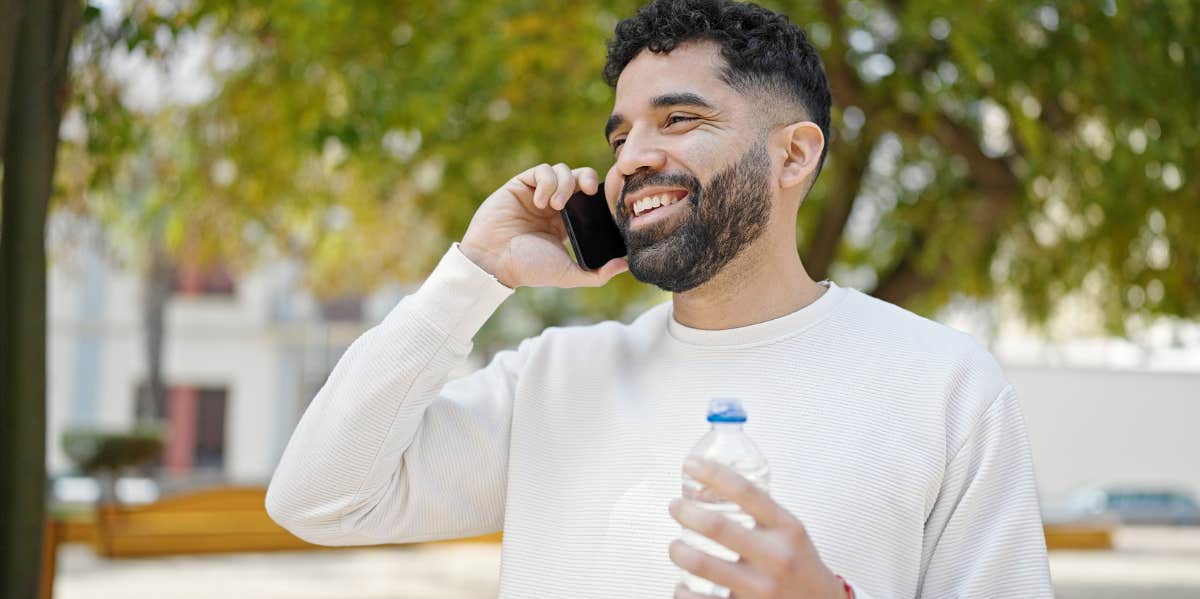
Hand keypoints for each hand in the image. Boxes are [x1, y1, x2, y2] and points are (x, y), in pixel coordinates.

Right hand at [460, 162, 627, 287]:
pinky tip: (542, 201)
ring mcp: (537, 193)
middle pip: (579, 177)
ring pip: (561, 170)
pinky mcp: (520, 185)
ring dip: (564, 184)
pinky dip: (547, 181)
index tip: (603, 201)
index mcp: (567, 222)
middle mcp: (553, 205)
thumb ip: (597, 273)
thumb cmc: (529, 268)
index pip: (589, 198)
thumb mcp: (568, 274)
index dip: (599, 194)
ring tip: (556, 206)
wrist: (494, 261)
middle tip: (588, 191)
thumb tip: (626, 265)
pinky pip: (542, 171)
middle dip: (587, 178)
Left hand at [669, 459, 846, 598]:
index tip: (691, 465)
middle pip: (716, 527)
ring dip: (678, 551)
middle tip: (676, 507)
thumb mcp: (789, 531)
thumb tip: (709, 487)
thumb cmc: (798, 566)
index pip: (745, 492)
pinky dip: (682, 590)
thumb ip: (758, 511)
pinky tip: (683, 584)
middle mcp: (774, 557)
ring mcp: (760, 588)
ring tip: (676, 547)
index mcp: (786, 529)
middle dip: (685, 512)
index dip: (712, 474)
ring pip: (700, 564)